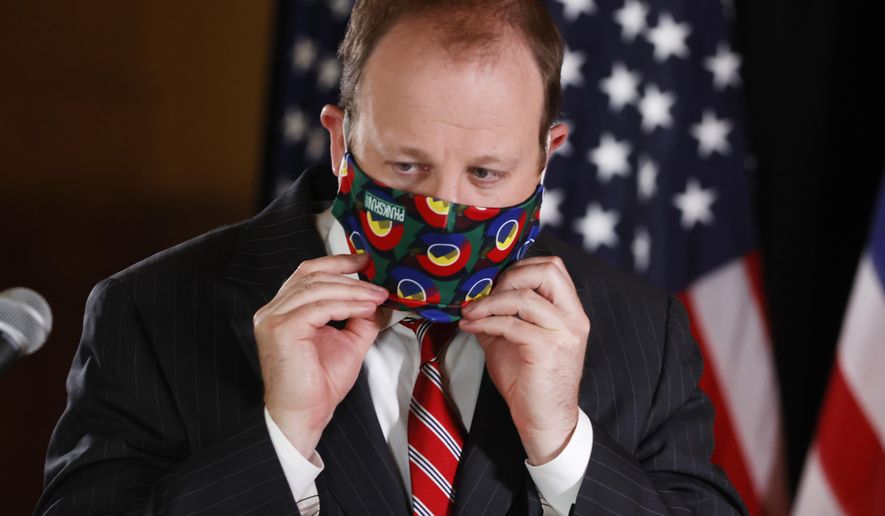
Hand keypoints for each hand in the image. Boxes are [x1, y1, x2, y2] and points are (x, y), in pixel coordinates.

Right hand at [253, 253, 387, 457]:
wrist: (304, 415)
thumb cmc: (319, 384)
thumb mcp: (348, 342)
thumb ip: (360, 318)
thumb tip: (378, 300)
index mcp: (283, 309)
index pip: (307, 273)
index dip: (337, 262)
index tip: (365, 261)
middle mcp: (273, 310)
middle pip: (313, 276)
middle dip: (351, 278)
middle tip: (379, 286)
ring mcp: (274, 319)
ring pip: (318, 288)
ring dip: (353, 290)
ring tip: (377, 297)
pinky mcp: (282, 330)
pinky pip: (320, 307)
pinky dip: (346, 305)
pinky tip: (365, 309)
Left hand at [459, 256, 588, 464]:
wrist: (544, 420)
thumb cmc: (529, 381)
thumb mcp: (513, 338)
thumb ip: (501, 313)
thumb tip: (473, 294)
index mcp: (570, 311)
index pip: (553, 267)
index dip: (520, 267)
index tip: (492, 282)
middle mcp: (573, 318)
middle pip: (547, 271)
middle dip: (508, 277)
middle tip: (484, 294)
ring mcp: (563, 333)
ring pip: (524, 297)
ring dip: (488, 302)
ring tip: (469, 313)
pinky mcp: (547, 349)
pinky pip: (511, 324)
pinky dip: (486, 322)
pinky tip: (471, 328)